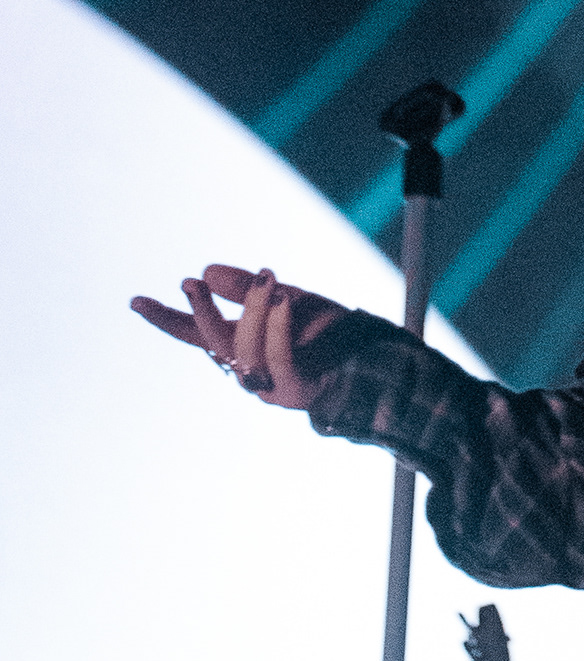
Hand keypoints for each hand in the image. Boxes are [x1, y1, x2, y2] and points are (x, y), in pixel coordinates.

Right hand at [131, 264, 344, 412]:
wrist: (371, 357)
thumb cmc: (325, 332)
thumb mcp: (286, 299)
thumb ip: (249, 289)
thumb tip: (207, 270)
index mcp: (239, 344)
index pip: (193, 333)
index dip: (165, 318)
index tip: (135, 300)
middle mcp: (246, 367)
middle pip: (211, 341)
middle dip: (200, 312)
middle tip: (192, 282)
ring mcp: (267, 383)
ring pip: (245, 348)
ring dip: (254, 310)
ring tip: (268, 278)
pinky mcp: (293, 389)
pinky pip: (277, 359)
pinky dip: (277, 329)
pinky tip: (282, 300)